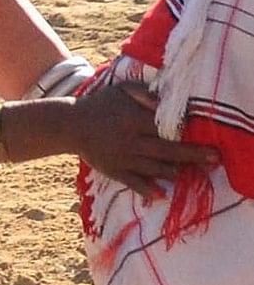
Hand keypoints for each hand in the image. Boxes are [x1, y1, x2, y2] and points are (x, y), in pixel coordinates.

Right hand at [67, 80, 215, 193]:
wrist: (69, 125)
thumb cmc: (100, 104)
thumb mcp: (121, 90)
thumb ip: (144, 93)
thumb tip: (164, 104)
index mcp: (133, 120)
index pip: (166, 128)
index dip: (188, 133)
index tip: (208, 137)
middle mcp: (130, 141)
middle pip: (167, 150)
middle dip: (192, 155)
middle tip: (214, 159)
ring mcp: (122, 158)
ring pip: (153, 168)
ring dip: (175, 172)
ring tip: (194, 174)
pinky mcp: (113, 170)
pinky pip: (132, 182)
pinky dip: (146, 189)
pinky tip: (160, 195)